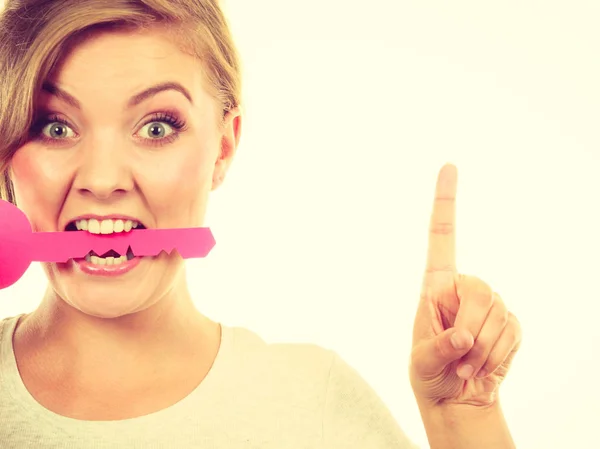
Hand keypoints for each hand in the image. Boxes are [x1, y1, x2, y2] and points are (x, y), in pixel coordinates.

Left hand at [409, 164, 521, 408]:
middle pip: (479, 288)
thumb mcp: (420, 363)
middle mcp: (462, 288)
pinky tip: (483, 366)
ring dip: (482, 348)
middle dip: (470, 328)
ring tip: (465, 365)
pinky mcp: (509, 323)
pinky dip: (497, 355)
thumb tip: (461, 336)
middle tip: (458, 355)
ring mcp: (489, 305)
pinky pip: (512, 331)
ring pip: (497, 311)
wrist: (456, 397)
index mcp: (434, 287)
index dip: (445, 201)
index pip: (441, 237)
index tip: (449, 165)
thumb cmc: (429, 374)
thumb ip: (437, 348)